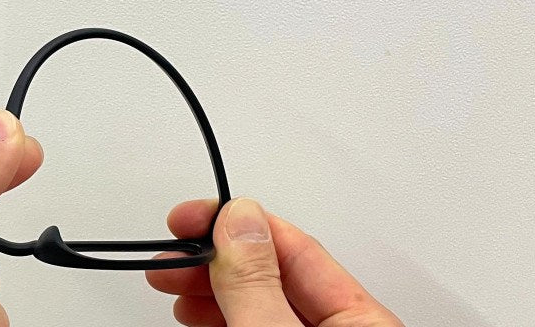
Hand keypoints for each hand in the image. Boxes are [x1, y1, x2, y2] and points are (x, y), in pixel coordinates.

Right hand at [147, 198, 403, 326]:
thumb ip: (258, 285)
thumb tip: (240, 218)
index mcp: (365, 321)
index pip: (293, 245)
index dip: (234, 222)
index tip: (187, 219)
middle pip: (275, 272)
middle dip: (214, 256)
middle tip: (169, 256)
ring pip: (264, 302)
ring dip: (212, 287)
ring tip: (174, 286)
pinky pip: (262, 325)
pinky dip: (225, 315)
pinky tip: (199, 314)